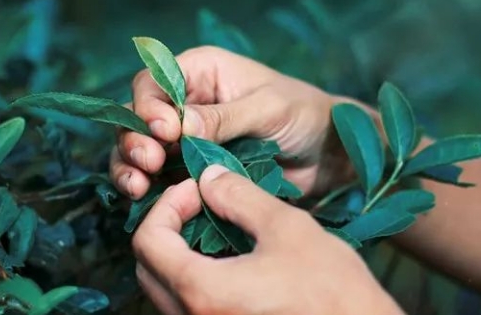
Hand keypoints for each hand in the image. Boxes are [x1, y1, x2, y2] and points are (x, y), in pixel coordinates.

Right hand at [110, 46, 355, 198]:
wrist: (326, 153)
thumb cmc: (304, 114)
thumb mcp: (267, 108)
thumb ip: (223, 117)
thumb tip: (177, 126)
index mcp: (201, 72)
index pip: (154, 82)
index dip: (149, 107)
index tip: (165, 132)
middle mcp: (185, 102)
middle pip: (138, 117)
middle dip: (134, 139)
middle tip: (150, 162)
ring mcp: (185, 138)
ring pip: (140, 148)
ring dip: (131, 165)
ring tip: (139, 185)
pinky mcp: (190, 169)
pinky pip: (158, 177)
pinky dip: (147, 187)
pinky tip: (145, 197)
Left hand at [133, 165, 403, 314]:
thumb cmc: (333, 290)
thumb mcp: (287, 229)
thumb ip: (238, 197)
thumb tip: (207, 178)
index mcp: (201, 292)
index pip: (147, 240)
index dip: (167, 204)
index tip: (198, 190)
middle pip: (148, 265)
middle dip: (169, 225)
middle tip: (202, 203)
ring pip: (165, 287)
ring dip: (180, 250)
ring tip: (217, 225)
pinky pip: (186, 304)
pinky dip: (194, 274)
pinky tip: (229, 257)